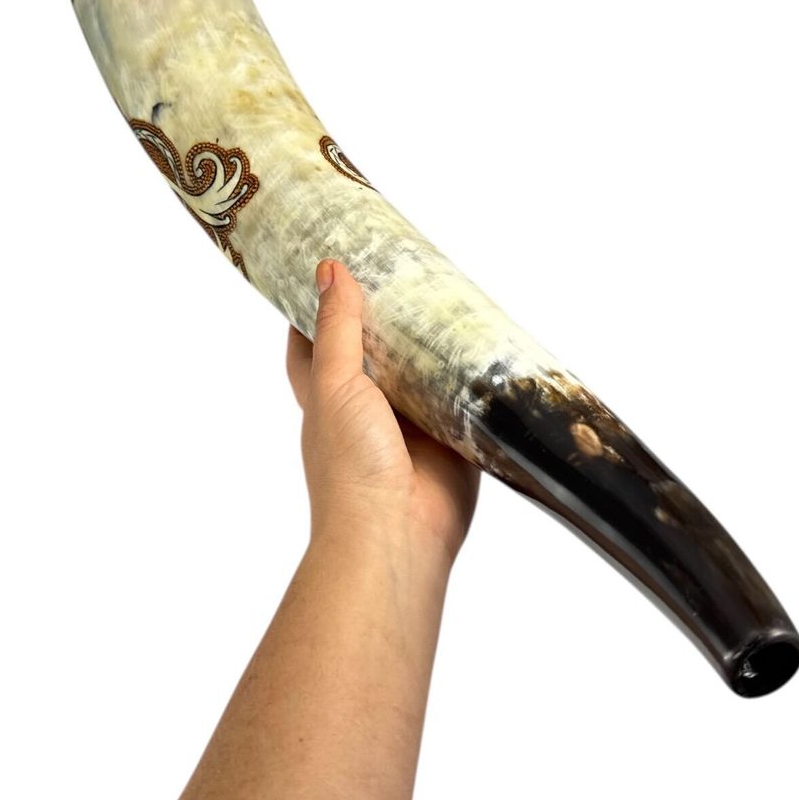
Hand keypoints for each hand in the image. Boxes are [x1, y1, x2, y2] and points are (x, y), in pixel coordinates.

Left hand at [286, 259, 480, 564]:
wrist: (396, 535)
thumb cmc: (350, 466)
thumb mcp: (334, 384)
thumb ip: (338, 329)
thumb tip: (330, 270)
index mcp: (328, 393)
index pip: (315, 340)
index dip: (319, 305)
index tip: (334, 265)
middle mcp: (367, 405)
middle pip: (374, 349)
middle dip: (386, 316)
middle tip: (404, 268)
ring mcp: (410, 422)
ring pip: (420, 370)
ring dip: (431, 342)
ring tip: (449, 292)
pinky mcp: (449, 438)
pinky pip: (460, 399)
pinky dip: (468, 376)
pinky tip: (484, 343)